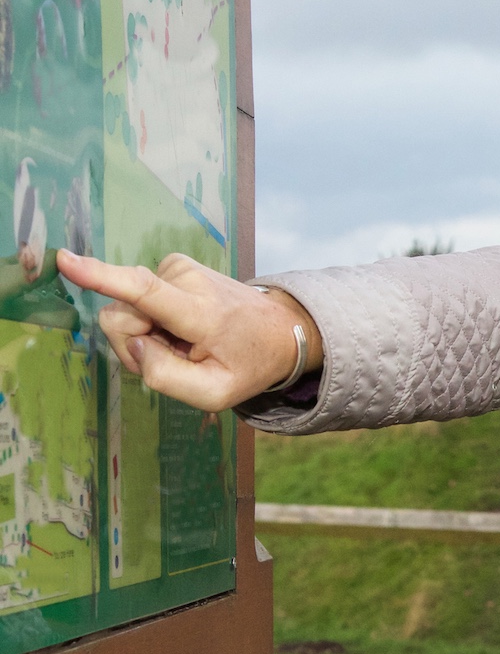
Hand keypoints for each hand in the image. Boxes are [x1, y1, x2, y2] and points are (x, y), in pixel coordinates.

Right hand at [55, 249, 324, 411]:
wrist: (279, 330)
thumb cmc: (247, 364)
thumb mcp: (216, 392)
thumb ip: (167, 379)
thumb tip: (136, 347)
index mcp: (200, 313)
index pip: (144, 290)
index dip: (101, 277)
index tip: (66, 261)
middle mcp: (187, 280)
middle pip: (122, 315)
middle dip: (136, 344)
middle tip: (176, 357)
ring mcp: (179, 267)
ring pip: (128, 307)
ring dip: (149, 333)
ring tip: (186, 343)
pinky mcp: (174, 265)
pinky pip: (139, 297)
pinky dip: (155, 319)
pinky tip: (184, 328)